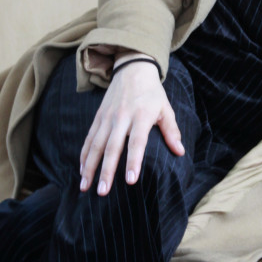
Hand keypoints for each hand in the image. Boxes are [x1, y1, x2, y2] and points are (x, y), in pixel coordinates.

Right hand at [79, 59, 183, 195]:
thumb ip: (171, 131)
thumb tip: (180, 152)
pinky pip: (88, 139)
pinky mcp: (98, 117)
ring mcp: (107, 118)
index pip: (136, 142)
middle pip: (112, 148)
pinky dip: (83, 155)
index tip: (131, 180)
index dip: (133, 161)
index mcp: (141, 116)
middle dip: (106, 171)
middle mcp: (121, 118)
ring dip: (89, 167)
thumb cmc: (152, 93)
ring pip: (95, 145)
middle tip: (103, 192)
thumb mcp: (165, 108)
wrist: (132, 69)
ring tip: (86, 187)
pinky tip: (81, 171)